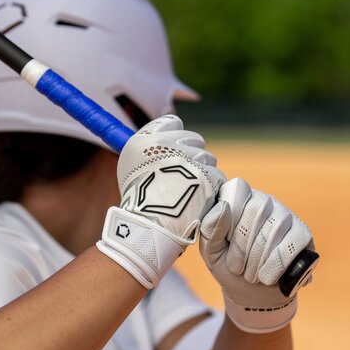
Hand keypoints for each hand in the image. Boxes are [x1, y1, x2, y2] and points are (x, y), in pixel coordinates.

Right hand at [97, 115, 224, 288]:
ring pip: (208, 158)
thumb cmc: (140, 198)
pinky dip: (211, 187)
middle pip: (194, 139)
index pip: (172, 122)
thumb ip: (149, 144)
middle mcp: (169, 146)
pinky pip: (217, 176)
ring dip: (202, 171)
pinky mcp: (207, 178)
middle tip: (181, 175)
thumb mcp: (132, 164)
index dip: (175, 138)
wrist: (151, 227)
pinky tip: (197, 198)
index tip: (173, 151)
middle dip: (191, 154)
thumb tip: (166, 130)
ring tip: (188, 190)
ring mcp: (189, 161)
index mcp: (148, 140)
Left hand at [200, 178, 314, 332]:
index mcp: (239, 198)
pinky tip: (268, 276)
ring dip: (258, 259)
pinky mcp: (303, 233)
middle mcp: (264, 201)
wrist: (252, 295)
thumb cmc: (228, 266)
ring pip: (275, 227)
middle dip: (242, 246)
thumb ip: (210, 227)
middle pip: (255, 210)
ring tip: (251, 275)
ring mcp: (286, 215)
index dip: (229, 218)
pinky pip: (294, 241)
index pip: (237, 190)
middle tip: (236, 267)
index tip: (224, 242)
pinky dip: (277, 264)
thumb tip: (223, 206)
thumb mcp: (211, 250)